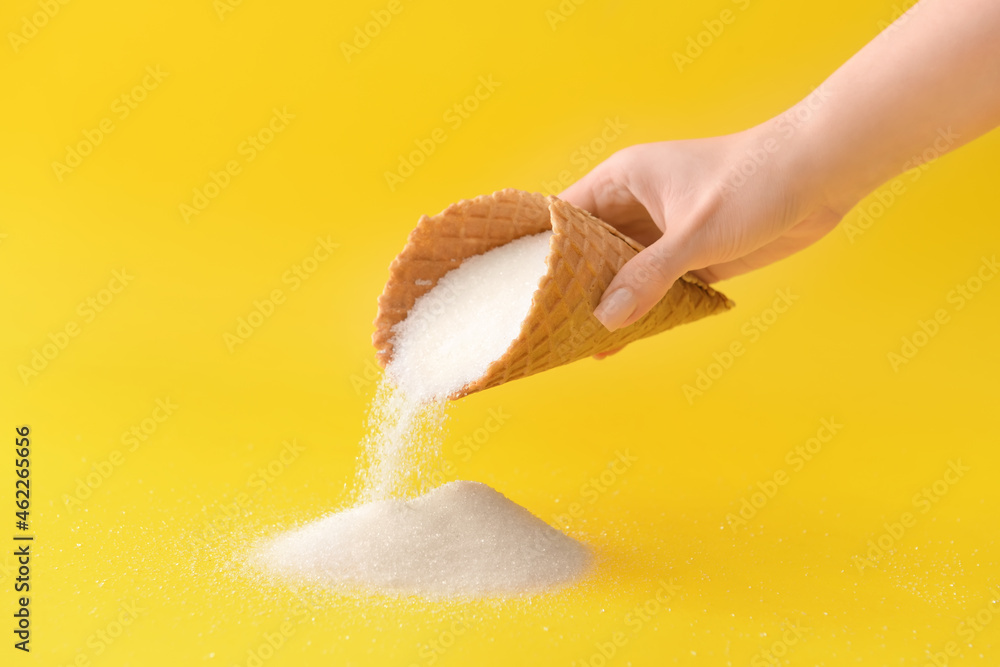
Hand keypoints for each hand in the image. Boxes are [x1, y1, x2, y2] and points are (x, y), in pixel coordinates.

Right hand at [560, 124, 844, 332]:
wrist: (822, 174)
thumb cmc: (755, 181)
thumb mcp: (696, 232)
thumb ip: (649, 276)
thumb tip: (606, 319)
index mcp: (623, 180)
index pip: (563, 216)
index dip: (538, 250)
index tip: (513, 286)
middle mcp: (636, 205)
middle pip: (587, 250)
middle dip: (570, 287)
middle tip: (544, 326)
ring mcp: (663, 231)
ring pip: (620, 273)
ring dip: (606, 304)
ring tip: (576, 342)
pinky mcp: (691, 254)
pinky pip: (654, 287)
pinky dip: (640, 311)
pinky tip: (622, 340)